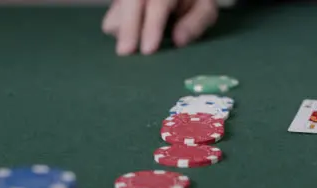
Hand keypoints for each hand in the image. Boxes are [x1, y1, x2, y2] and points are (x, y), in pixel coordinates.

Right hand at [102, 0, 218, 55]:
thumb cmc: (194, 1)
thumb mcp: (205, 10)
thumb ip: (195, 23)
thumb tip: (178, 40)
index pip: (158, 2)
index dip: (152, 25)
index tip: (149, 49)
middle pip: (130, 1)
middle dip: (128, 28)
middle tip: (126, 52)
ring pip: (116, 12)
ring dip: (124, 30)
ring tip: (136, 43)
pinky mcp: (119, 4)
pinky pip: (111, 21)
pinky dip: (120, 31)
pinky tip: (135, 36)